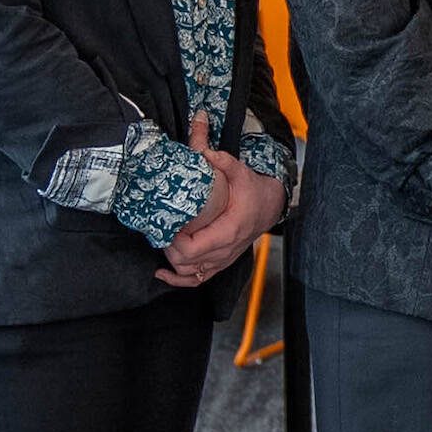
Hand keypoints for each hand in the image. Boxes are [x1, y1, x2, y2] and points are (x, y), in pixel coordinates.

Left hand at [158, 117, 287, 287]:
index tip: (166, 225)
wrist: (270, 205)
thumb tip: (205, 152)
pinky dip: (179, 279)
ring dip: (172, 261)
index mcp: (229, 231)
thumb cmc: (255, 192)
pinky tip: (164, 273)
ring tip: (163, 243)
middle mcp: (226, 249)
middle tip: (161, 229)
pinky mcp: (221, 262)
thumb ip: (224, 162)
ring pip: (190, 273)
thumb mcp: (242, 173)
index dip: (174, 241)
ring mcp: (224, 258)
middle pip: (187, 262)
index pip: (193, 249)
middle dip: (169, 247)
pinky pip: (198, 279)